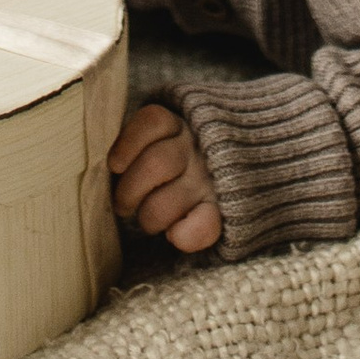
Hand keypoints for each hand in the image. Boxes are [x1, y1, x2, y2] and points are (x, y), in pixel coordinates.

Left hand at [109, 100, 222, 253]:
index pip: (152, 122)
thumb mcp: (163, 136)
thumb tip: (111, 163)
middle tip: (122, 206)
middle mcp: (196, 149)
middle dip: (129, 191)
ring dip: (149, 217)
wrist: (247, 165)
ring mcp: (210, 181)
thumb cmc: (178, 157)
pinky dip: (184, 235)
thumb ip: (139, 141)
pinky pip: (202, 227)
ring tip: (148, 220)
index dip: (127, 143)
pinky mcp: (224, 211)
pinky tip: (174, 235)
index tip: (114, 165)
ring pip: (167, 203)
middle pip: (156, 163)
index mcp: (179, 125)